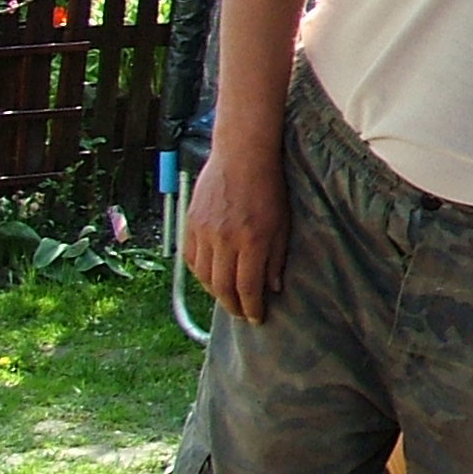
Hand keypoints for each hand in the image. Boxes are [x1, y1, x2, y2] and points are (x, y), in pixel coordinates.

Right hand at [183, 143, 289, 322]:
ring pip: (204, 277)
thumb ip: (276, 258)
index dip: (252, 308)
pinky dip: (200, 274)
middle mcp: (225, 240)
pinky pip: (191, 259)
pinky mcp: (190, 223)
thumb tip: (272, 288)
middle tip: (242, 314)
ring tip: (228, 299)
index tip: (257, 318)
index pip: (247, 288)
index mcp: (251, 241)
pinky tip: (211, 278)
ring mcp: (204, 232)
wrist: (242, 155)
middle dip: (233, 307)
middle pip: (223, 287)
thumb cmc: (269, 188)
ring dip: (216, 293)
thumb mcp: (282, 224)